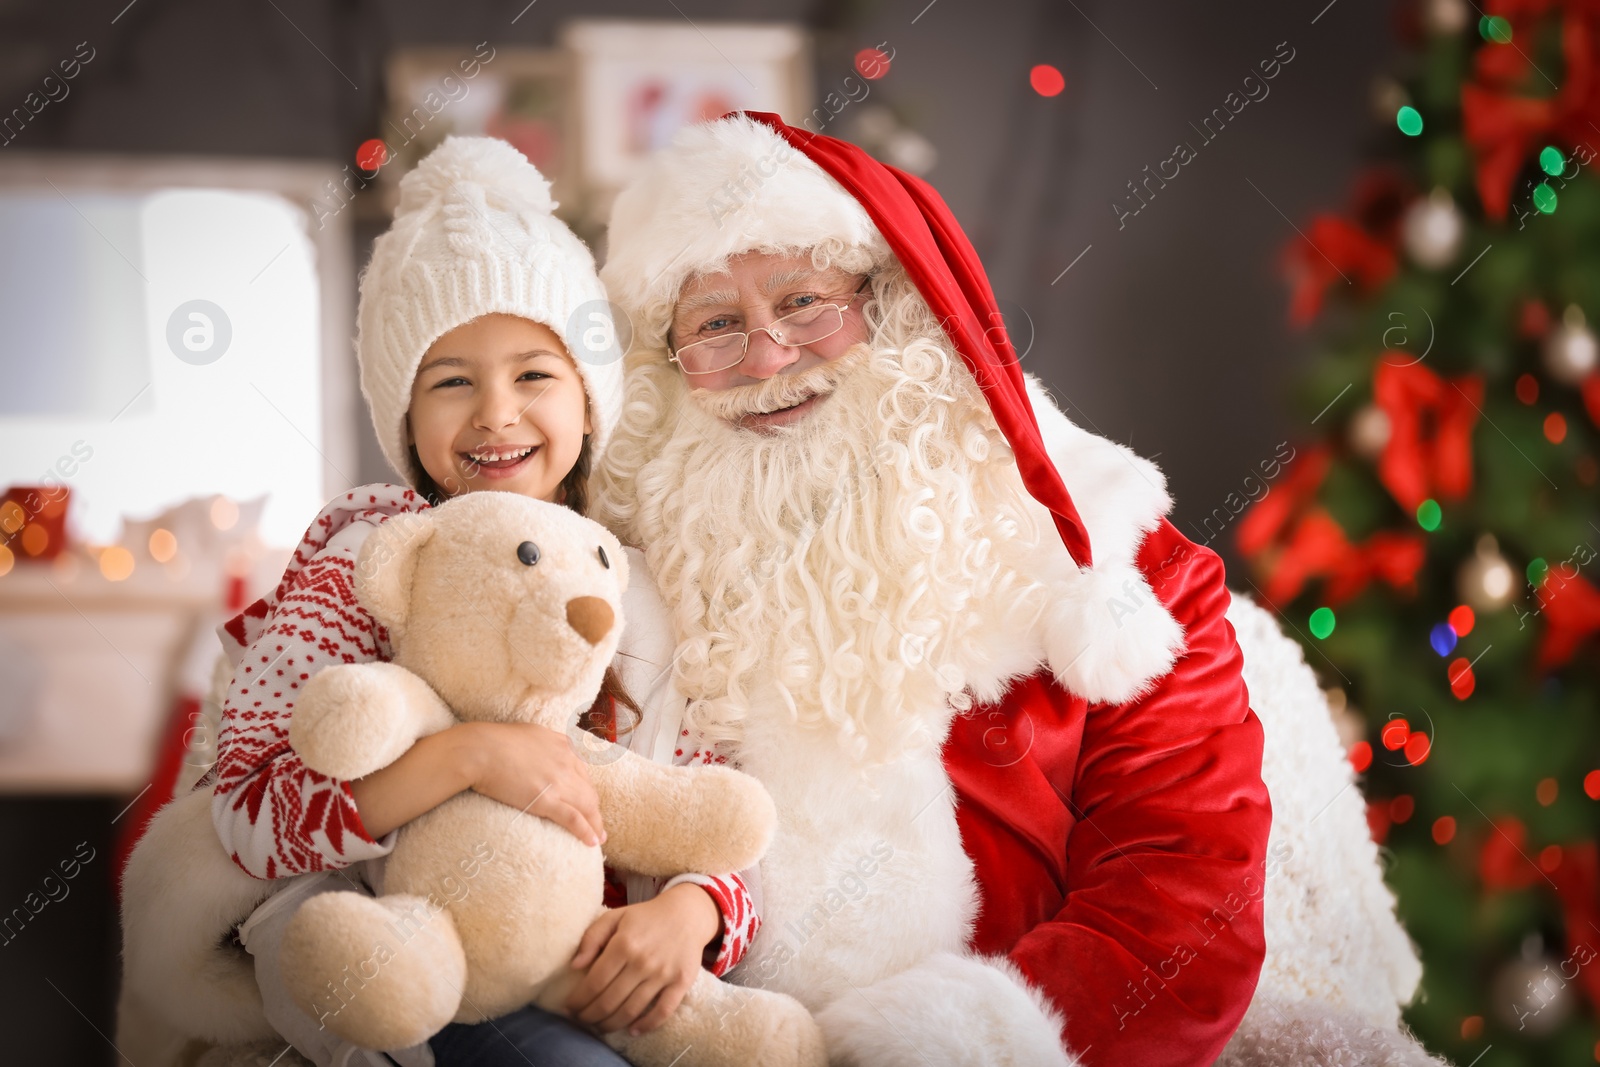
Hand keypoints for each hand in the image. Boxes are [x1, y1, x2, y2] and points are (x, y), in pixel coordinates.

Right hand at [461, 722, 605, 845]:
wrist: (481, 750)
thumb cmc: (496, 741)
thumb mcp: (531, 734)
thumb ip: (544, 744)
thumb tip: (545, 752)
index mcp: (564, 746)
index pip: (583, 774)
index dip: (586, 791)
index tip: (587, 803)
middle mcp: (567, 763)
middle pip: (589, 792)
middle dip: (595, 810)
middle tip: (598, 826)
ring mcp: (559, 782)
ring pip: (586, 806)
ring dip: (595, 825)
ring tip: (599, 839)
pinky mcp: (547, 800)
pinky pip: (573, 819)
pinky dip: (586, 831)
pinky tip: (592, 842)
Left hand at [565, 883, 721, 1034]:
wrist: (687, 913)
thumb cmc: (646, 917)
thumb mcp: (615, 917)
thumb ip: (591, 938)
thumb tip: (574, 966)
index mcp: (623, 944)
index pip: (594, 983)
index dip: (578, 1000)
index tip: (569, 1008)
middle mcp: (642, 961)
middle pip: (609, 1001)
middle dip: (590, 1016)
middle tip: (581, 1020)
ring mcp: (663, 974)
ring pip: (631, 1010)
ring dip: (611, 1024)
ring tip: (600, 1027)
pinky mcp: (681, 983)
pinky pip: (662, 1011)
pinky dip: (646, 1026)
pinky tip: (632, 1031)